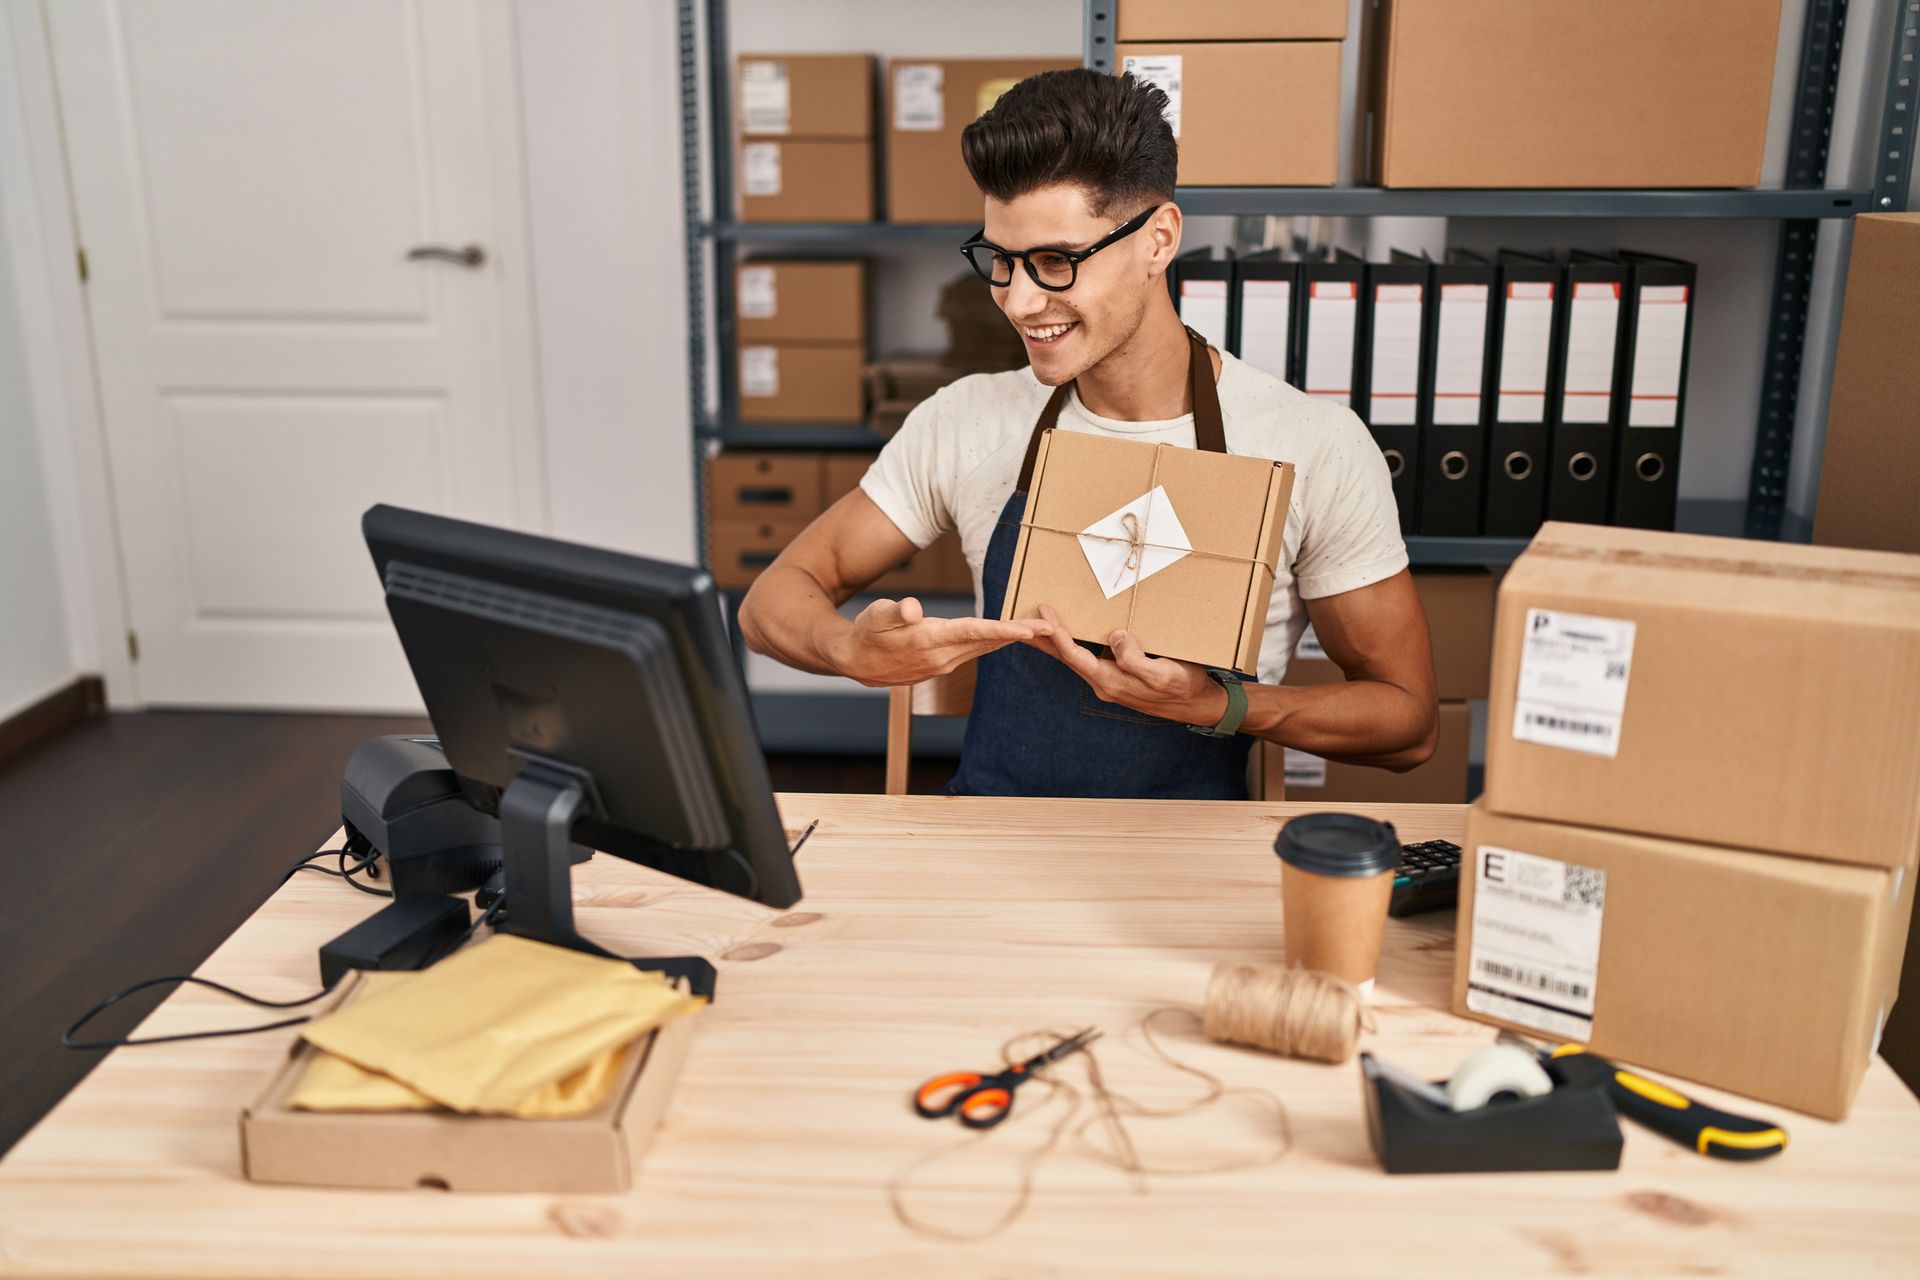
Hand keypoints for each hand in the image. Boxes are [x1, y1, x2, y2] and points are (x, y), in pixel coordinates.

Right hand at [827, 597, 1052, 687]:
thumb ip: (895, 611)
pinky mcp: (942, 665)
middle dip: (1021, 635)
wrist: (854, 661)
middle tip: (1054, 627)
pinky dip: (996, 642)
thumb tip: (912, 609)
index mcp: (929, 642)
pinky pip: (976, 651)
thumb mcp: (875, 615)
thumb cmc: (866, 632)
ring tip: (1041, 630)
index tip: (1029, 629)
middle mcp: (942, 657)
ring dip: (1012, 639)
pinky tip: (1010, 635)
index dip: (1002, 629)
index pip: (973, 632)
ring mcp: (944, 664)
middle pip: (988, 642)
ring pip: (985, 648)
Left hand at [1026, 604, 1228, 725]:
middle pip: (1067, 658)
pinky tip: (1072, 637)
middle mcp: (1105, 684)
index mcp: (1111, 682)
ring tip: (1038, 626)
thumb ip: (1135, 659)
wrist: (1198, 704)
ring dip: (1056, 642)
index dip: (1057, 634)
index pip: (1075, 655)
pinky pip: (1090, 659)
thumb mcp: (1162, 673)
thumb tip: (1115, 637)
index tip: (1043, 613)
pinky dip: (1074, 646)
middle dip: (1045, 639)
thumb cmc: (1183, 687)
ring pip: (1076, 659)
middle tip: (1024, 618)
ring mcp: (1111, 682)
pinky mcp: (1119, 677)